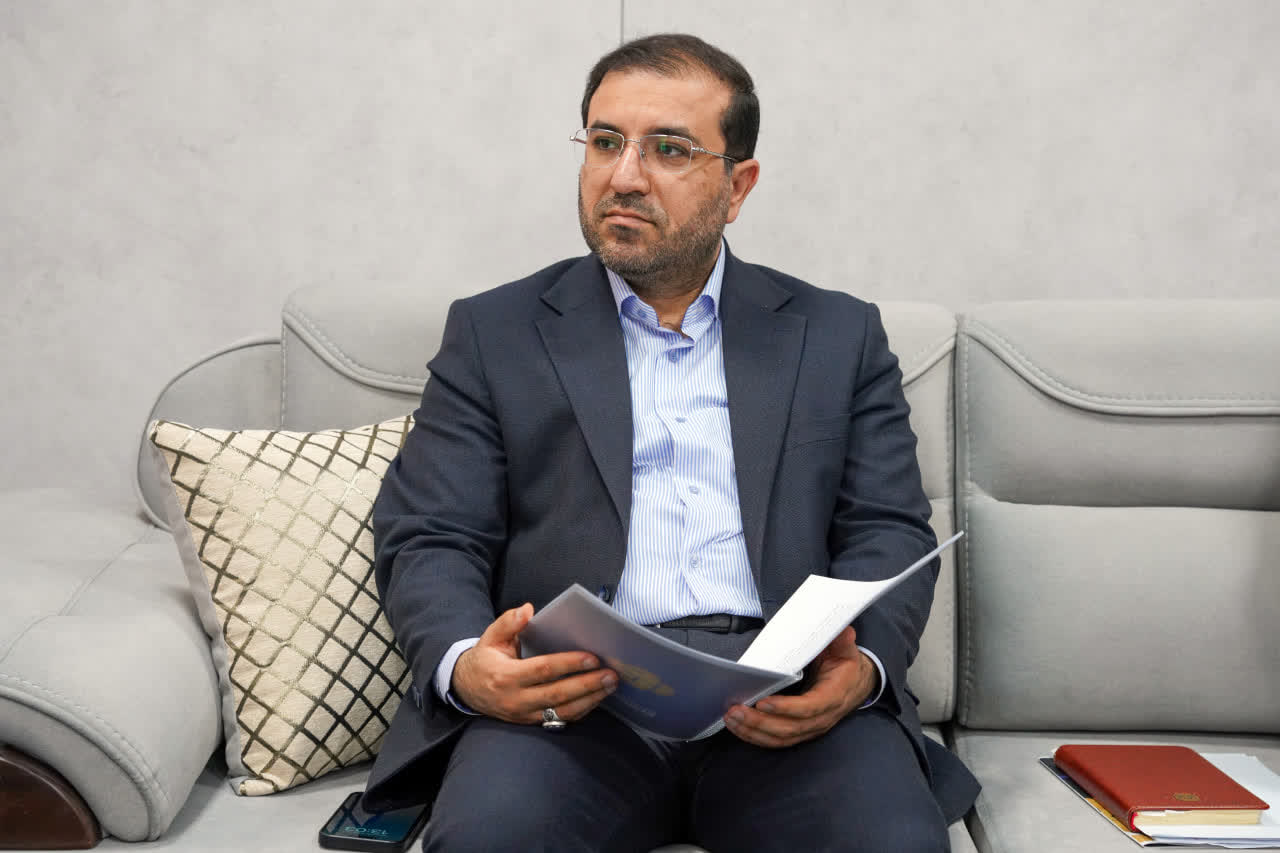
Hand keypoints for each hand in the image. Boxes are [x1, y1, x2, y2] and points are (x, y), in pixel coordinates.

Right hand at [451, 603, 617, 724]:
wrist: (466, 688)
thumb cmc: (484, 659)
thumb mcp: (490, 636)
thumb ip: (508, 622)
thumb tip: (527, 609)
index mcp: (506, 676)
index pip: (543, 670)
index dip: (569, 664)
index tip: (592, 657)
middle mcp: (515, 699)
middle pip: (557, 694)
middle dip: (587, 684)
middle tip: (610, 674)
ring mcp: (523, 714)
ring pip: (561, 711)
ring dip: (589, 699)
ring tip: (610, 686)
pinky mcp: (530, 721)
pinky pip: (559, 718)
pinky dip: (580, 710)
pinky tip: (596, 698)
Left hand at [723, 626, 874, 747]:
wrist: (856, 685)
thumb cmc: (846, 666)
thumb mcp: (847, 650)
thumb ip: (842, 641)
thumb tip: (844, 630)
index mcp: (833, 697)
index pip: (809, 708)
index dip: (786, 708)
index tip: (764, 702)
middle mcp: (822, 718)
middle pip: (789, 728)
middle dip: (760, 721)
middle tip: (736, 709)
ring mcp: (811, 728)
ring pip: (780, 737)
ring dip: (753, 731)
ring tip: (731, 718)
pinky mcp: (801, 732)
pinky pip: (777, 740)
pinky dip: (756, 737)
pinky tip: (739, 728)